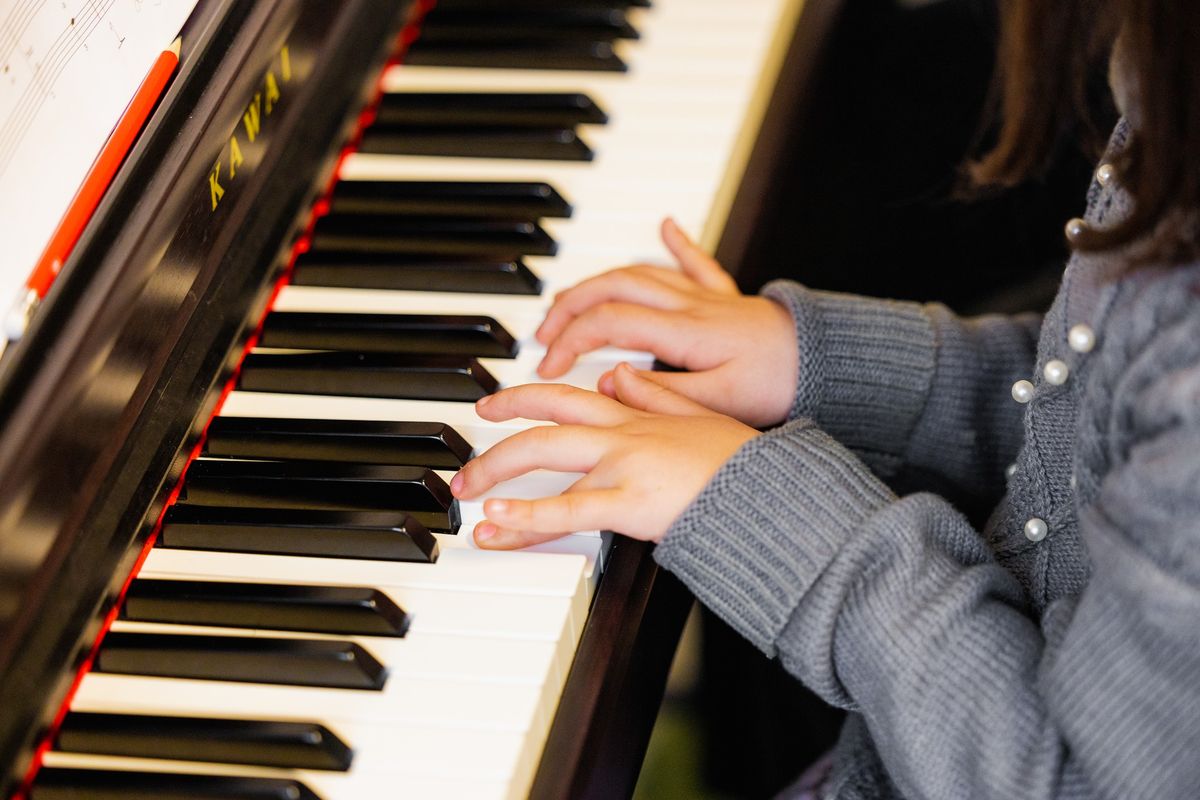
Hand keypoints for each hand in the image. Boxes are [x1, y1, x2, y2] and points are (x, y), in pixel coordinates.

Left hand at [449, 364, 758, 548]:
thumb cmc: (743, 464)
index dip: (524, 396)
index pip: (567, 395)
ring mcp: (622, 464)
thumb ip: (656, 393)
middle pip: (544, 420)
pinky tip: (496, 524)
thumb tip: (619, 373)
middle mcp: (623, 432)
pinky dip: (525, 516)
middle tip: (465, 465)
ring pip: (544, 455)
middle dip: (496, 438)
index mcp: (638, 414)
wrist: (771, 493)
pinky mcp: (629, 502)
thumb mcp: (700, 415)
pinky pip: (566, 509)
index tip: (494, 405)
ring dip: (496, 473)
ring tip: (466, 494)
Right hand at [534, 217, 798, 427]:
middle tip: (542, 335)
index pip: (607, 323)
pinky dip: (679, 242)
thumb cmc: (782, 386)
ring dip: (598, 282)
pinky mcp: (726, 299)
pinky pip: (699, 262)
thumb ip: (659, 394)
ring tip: (568, 301)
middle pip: (613, 287)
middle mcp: (691, 305)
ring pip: (640, 272)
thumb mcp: (717, 404)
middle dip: (568, 307)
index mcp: (685, 332)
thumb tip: (608, 381)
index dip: (568, 342)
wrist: (833, 365)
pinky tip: (669, 225)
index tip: (547, 368)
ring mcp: (708, 297)